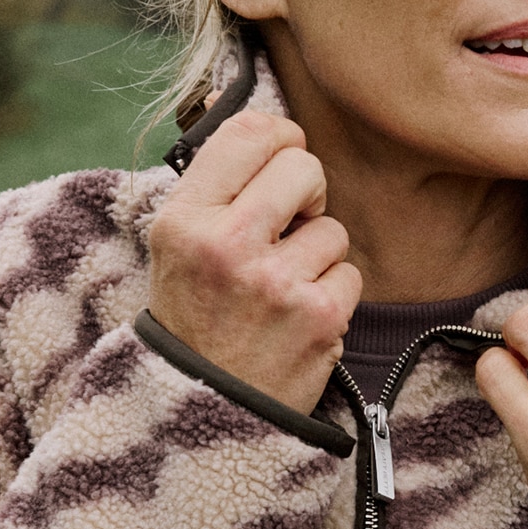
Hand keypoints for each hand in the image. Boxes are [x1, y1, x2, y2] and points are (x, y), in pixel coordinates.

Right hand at [145, 111, 361, 414]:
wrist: (203, 410)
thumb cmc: (195, 318)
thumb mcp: (177, 245)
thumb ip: (216, 185)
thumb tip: (256, 118)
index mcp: (184, 218)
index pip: (250, 131)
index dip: (280, 139)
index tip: (280, 162)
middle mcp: (226, 244)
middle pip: (304, 167)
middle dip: (307, 194)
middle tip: (288, 228)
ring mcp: (275, 282)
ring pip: (333, 227)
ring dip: (317, 255)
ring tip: (282, 290)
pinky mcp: (318, 317)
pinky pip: (350, 273)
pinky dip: (333, 296)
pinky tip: (300, 320)